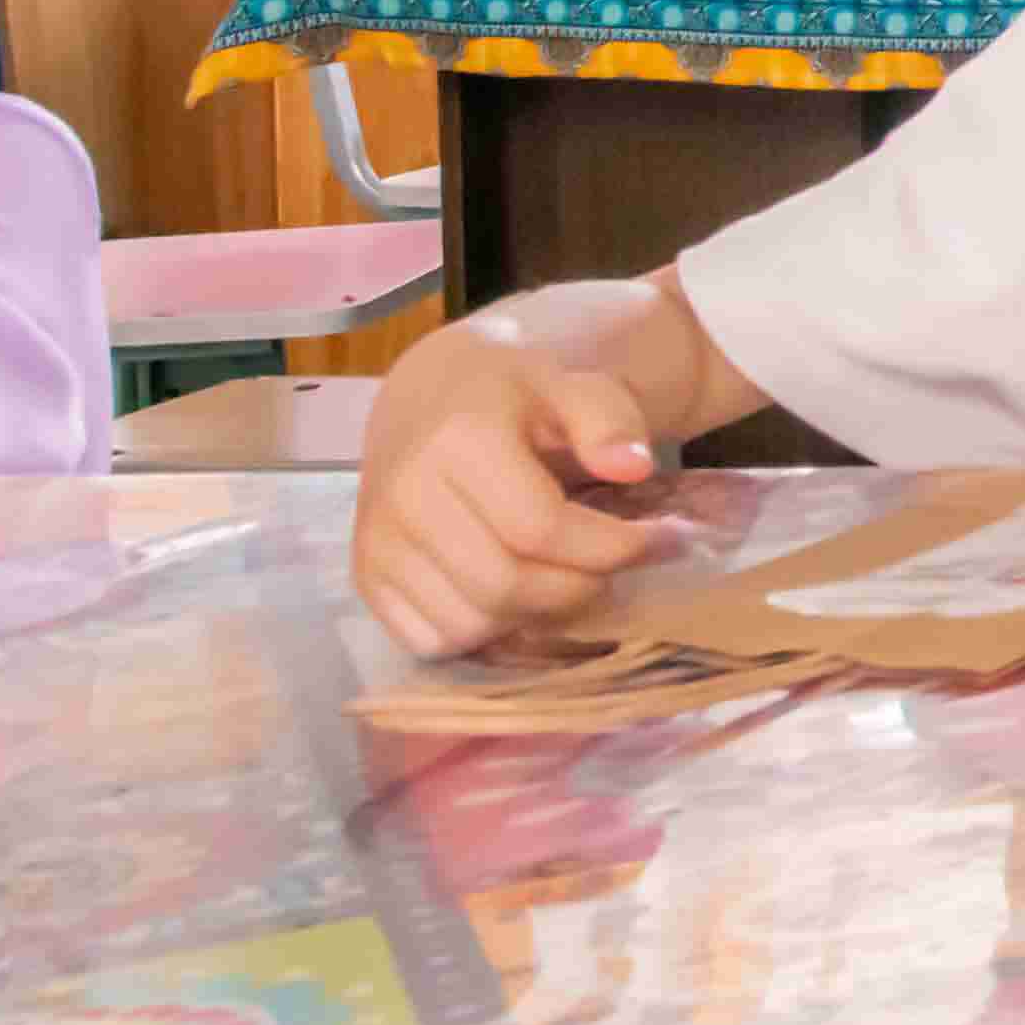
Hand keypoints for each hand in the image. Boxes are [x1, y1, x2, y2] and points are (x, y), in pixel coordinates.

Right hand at [351, 342, 679, 659]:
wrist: (425, 400)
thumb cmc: (511, 396)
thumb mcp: (569, 385)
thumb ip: (608, 420)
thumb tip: (634, 467)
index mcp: (457, 440)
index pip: (541, 528)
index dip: (612, 547)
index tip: (659, 540)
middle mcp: (404, 494)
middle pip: (505, 585)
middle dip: (578, 588)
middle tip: (611, 568)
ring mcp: (377, 541)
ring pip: (469, 623)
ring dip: (533, 615)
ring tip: (563, 576)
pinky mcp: (365, 576)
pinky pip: (431, 639)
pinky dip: (483, 631)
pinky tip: (510, 591)